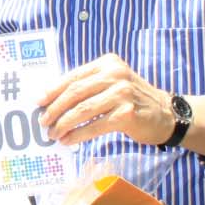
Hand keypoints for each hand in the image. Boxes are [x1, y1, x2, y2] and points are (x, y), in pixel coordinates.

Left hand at [37, 53, 175, 147]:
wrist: (166, 114)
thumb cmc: (132, 100)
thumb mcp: (113, 83)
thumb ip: (89, 87)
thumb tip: (52, 101)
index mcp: (107, 63)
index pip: (73, 76)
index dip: (53, 90)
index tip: (38, 102)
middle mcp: (115, 74)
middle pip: (75, 92)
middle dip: (55, 109)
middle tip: (43, 122)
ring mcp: (122, 93)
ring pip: (82, 110)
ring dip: (63, 124)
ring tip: (53, 134)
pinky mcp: (126, 114)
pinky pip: (94, 125)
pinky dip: (78, 134)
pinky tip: (68, 141)